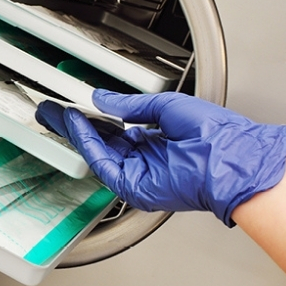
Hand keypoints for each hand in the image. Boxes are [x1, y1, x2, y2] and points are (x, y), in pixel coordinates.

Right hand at [36, 90, 285, 225]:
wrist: (232, 159)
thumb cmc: (217, 135)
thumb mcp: (167, 108)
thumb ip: (131, 105)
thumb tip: (103, 99)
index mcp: (157, 141)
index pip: (116, 129)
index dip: (94, 116)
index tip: (76, 104)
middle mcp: (145, 159)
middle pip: (101, 142)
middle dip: (76, 126)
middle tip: (54, 111)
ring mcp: (139, 174)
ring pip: (97, 153)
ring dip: (76, 133)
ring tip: (58, 114)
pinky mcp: (134, 186)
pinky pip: (103, 163)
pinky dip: (88, 143)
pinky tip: (77, 125)